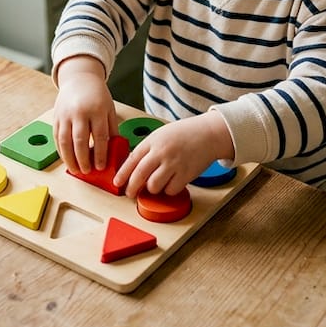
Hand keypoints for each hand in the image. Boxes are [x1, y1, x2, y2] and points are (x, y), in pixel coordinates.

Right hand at [52, 56, 114, 173]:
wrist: (79, 79)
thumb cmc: (97, 95)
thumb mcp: (109, 109)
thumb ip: (111, 129)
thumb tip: (115, 151)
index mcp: (97, 109)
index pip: (99, 136)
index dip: (100, 154)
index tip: (101, 166)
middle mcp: (80, 112)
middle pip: (80, 140)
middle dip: (83, 159)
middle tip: (87, 171)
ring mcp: (65, 114)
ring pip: (65, 141)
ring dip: (69, 159)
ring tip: (76, 170)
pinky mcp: (56, 117)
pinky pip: (57, 137)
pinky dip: (61, 151)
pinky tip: (67, 159)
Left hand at [114, 112, 233, 196]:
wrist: (209, 133)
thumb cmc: (185, 134)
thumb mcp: (161, 134)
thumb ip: (148, 148)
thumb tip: (133, 167)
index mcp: (153, 141)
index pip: (132, 160)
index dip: (122, 174)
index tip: (117, 183)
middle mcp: (161, 152)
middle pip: (139, 175)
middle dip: (131, 188)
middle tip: (129, 193)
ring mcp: (173, 164)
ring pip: (153, 186)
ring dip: (152, 189)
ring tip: (155, 185)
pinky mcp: (185, 174)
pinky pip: (170, 190)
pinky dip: (168, 190)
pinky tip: (171, 183)